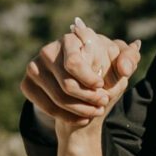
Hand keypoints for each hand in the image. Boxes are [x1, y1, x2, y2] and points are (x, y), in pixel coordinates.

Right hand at [23, 21, 139, 124]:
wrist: (80, 86)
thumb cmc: (102, 69)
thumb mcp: (119, 62)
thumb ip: (129, 58)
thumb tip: (125, 63)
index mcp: (71, 38)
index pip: (74, 63)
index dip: (89, 79)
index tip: (101, 86)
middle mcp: (49, 49)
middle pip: (67, 84)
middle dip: (88, 98)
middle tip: (102, 102)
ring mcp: (34, 67)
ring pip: (58, 98)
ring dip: (81, 109)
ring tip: (95, 111)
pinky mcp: (27, 84)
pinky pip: (46, 107)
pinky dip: (67, 117)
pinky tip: (81, 117)